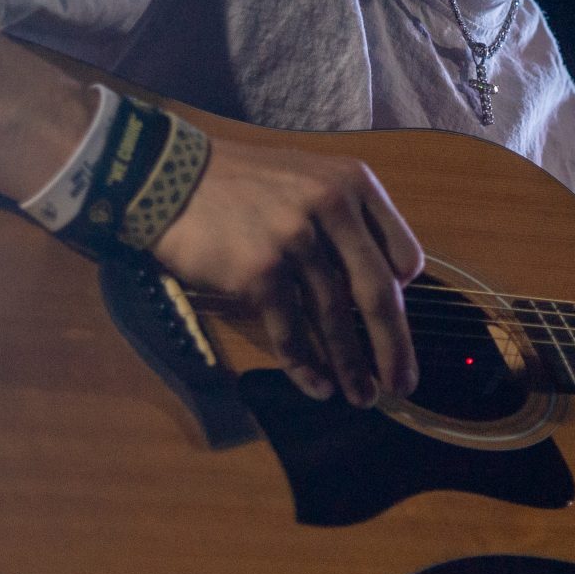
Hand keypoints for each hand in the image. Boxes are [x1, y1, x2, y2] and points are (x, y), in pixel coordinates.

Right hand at [149, 134, 423, 407]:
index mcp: (353, 183)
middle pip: (378, 293)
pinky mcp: (259, 272)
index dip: (404, 295)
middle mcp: (331, 207)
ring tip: (362, 397)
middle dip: (394, 348)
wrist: (170, 176)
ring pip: (334, 319)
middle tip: (403, 384)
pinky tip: (318, 387)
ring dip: (352, 367)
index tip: (396, 322)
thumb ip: (346, 218)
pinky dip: (307, 366)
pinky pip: (291, 332)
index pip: (404, 254)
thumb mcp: (307, 177)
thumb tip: (380, 282)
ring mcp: (294, 240)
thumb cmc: (241, 182)